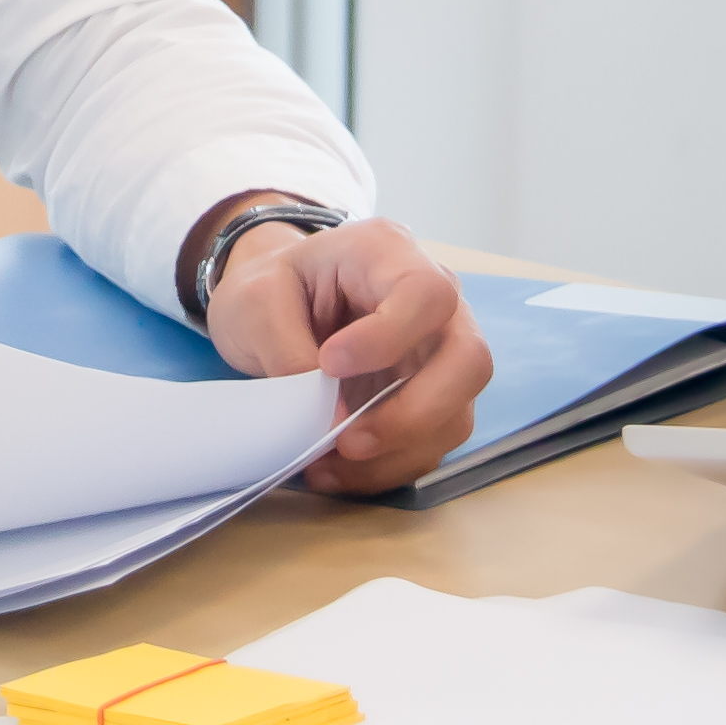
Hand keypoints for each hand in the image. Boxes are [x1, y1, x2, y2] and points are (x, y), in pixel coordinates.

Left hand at [195, 214, 491, 493]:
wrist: (273, 306)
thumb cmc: (272, 289)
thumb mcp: (256, 302)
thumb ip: (287, 350)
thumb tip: (329, 414)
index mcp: (389, 255)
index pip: (426, 294)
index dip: (389, 337)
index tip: (329, 364)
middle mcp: (434, 304)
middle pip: (470, 360)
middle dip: (416, 413)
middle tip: (350, 438)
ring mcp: (438, 355)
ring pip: (456, 415)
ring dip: (395, 452)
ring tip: (328, 462)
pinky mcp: (430, 400)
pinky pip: (429, 445)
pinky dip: (384, 467)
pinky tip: (335, 469)